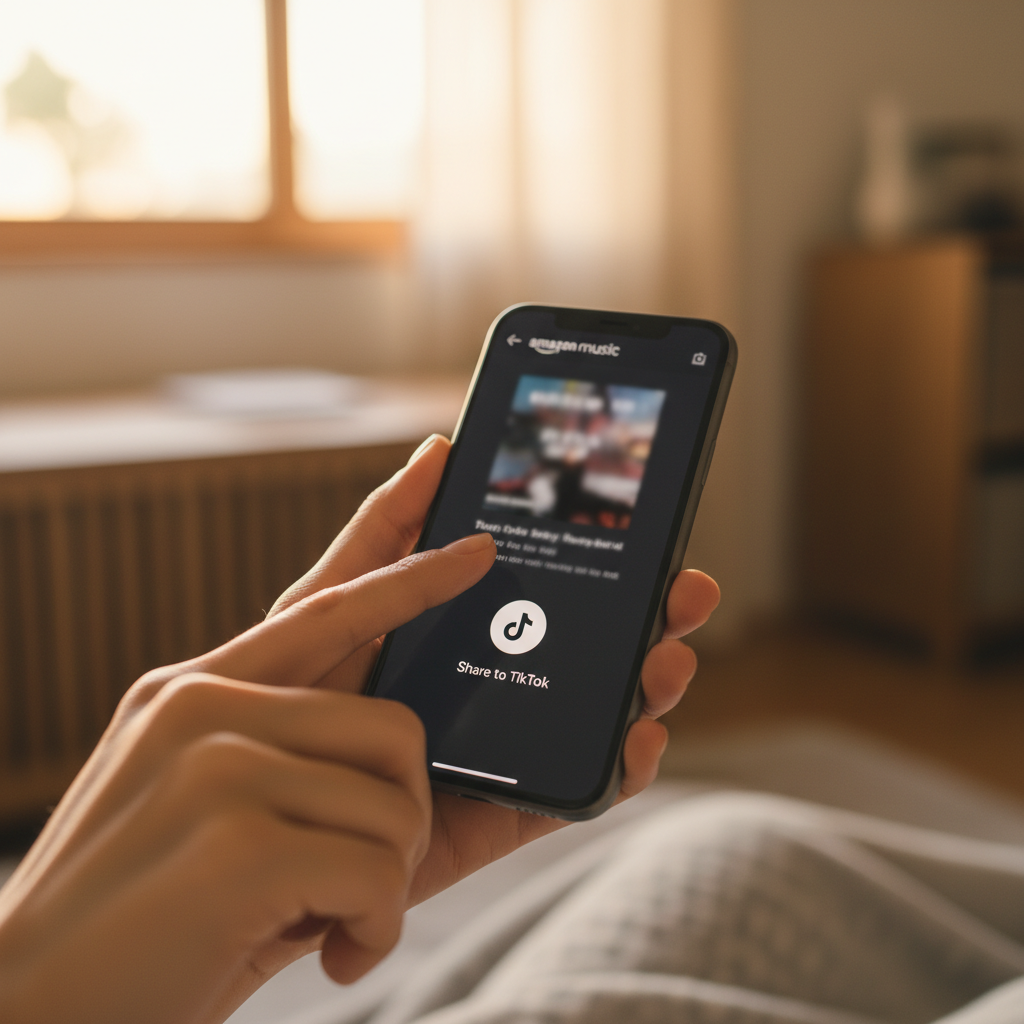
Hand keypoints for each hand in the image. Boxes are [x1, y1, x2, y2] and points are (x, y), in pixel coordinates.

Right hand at [0, 524, 495, 1023]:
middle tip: (371, 874)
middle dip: (406, 811)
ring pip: (397, 795)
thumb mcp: (215, 813)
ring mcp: (213, 759)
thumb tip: (402, 741)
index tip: (440, 464)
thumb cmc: (148, 922)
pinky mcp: (232, 833)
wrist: (33, 1016)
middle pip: (396, 719)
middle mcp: (203, 704)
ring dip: (386, 879)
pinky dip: (375, 928)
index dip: (393, 532)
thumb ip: (290, 755)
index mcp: (200, 692)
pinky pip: (380, 867)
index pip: (322, 592)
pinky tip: (330, 952)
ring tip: (329, 922)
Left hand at [264, 434, 719, 903]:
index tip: (650, 525)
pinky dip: (620, 768)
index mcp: (467, 629)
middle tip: (686, 589)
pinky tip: (639, 737)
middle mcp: (500, 681)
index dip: (607, 558)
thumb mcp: (330, 603)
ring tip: (668, 659)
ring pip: (599, 710)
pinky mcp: (505, 813)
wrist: (253, 816)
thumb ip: (384, 533)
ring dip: (649, 682)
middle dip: (651, 616)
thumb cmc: (285, 699)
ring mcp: (508, 748)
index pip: (555, 586)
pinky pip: (575, 790)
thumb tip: (438, 449)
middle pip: (594, 645)